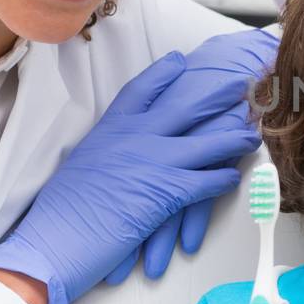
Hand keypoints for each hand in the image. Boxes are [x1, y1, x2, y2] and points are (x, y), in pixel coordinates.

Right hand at [0, 47, 260, 303]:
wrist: (52, 242)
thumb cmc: (59, 214)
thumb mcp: (81, 169)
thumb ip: (106, 155)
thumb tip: (117, 157)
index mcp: (109, 129)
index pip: (140, 90)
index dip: (162, 75)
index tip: (179, 61)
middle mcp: (133, 138)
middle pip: (185, 107)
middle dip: (216, 95)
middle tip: (239, 84)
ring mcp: (152, 162)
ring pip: (206, 142)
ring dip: (233, 139)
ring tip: (251, 134)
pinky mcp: (165, 192)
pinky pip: (206, 180)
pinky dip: (223, 179)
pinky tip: (234, 179)